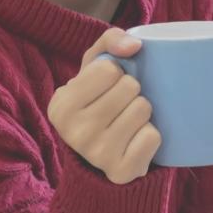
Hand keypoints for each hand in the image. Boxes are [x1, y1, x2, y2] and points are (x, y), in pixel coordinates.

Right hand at [47, 27, 161, 185]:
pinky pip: (152, 136)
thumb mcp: (95, 68)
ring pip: (143, 109)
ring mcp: (96, 155)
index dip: (116, 74)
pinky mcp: (120, 171)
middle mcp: (72, 132)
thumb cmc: (100, 102)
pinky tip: (135, 141)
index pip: (109, 69)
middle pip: (129, 88)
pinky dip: (150, 135)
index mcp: (60, 105)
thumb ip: (109, 41)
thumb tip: (133, 45)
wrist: (105, 155)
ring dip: (143, 112)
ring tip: (127, 122)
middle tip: (120, 107)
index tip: (106, 89)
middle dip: (132, 92)